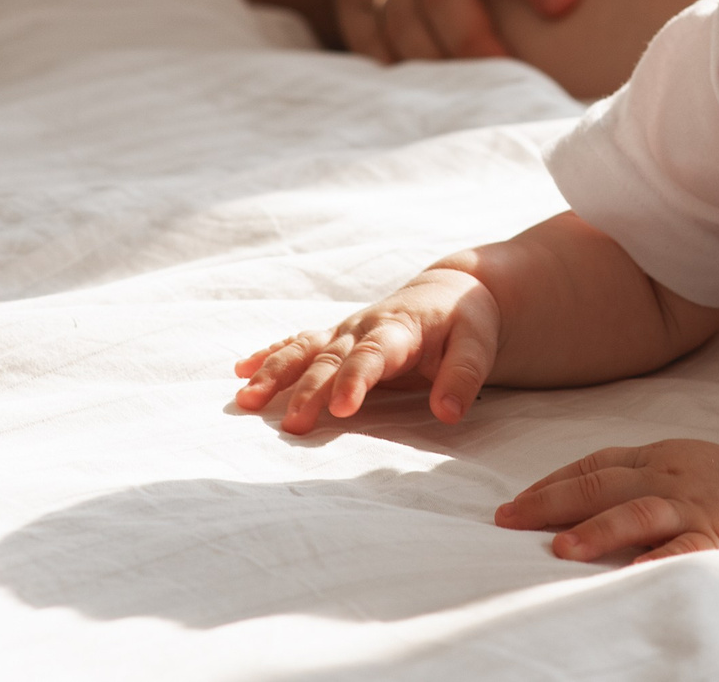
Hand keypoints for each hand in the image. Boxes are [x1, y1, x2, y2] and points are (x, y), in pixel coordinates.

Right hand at [232, 266, 500, 431]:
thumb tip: (447, 413)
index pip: (372, 356)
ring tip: (245, 401)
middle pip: (329, 360)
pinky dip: (268, 356)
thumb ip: (463, 376)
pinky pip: (297, 344)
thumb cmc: (467, 322)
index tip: (342, 409)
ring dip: (273, 373)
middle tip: (292, 426)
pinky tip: (240, 372)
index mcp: (398, 329)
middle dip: (308, 391)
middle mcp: (363, 328)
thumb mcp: (478, 345)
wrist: (451, 292)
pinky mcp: (335, 338)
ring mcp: (344, 332)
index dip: (355, 380)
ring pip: (303, 350)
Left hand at [496, 439, 718, 562]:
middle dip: (553, 502)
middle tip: (511, 520)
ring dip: (599, 528)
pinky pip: (686, 548)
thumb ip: (625, 475)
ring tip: (561, 548)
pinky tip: (633, 572)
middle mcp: (667, 478)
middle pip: (604, 484)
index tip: (512, 507)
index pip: (594, 465)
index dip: (551, 483)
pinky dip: (660, 558)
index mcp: (653, 458)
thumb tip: (559, 499)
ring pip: (640, 511)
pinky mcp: (717, 538)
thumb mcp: (671, 463)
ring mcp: (692, 507)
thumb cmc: (716, 483)